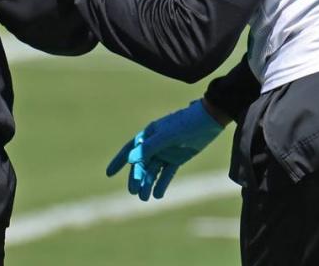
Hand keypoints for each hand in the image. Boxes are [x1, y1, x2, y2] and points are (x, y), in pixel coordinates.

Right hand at [106, 100, 223, 200]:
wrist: (209, 120)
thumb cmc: (186, 123)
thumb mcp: (167, 135)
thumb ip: (149, 147)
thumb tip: (130, 159)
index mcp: (148, 135)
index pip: (130, 149)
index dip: (119, 161)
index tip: (109, 173)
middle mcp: (155, 144)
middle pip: (141, 164)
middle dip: (136, 178)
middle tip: (134, 192)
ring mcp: (166, 152)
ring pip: (153, 171)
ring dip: (147, 183)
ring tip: (144, 198)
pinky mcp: (177, 159)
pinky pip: (166, 173)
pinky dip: (161, 184)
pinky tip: (157, 195)